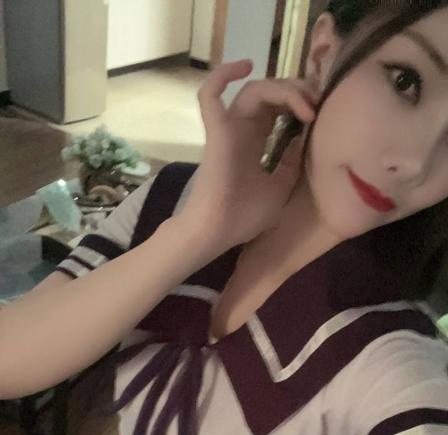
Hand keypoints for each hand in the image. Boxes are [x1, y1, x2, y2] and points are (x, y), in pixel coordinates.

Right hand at [178, 59, 316, 259]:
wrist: (217, 234)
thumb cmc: (243, 217)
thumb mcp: (279, 188)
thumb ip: (291, 163)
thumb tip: (304, 138)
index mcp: (255, 142)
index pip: (278, 109)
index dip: (299, 103)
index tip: (320, 112)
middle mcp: (241, 130)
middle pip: (270, 94)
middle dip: (297, 92)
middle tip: (317, 103)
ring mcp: (227, 128)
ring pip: (254, 90)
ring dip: (282, 89)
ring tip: (304, 102)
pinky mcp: (216, 131)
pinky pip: (210, 94)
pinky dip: (222, 75)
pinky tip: (244, 64)